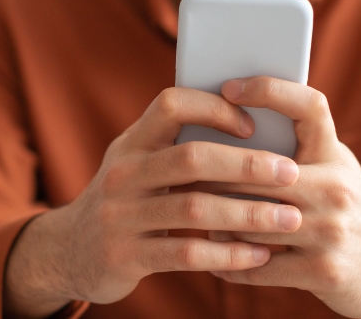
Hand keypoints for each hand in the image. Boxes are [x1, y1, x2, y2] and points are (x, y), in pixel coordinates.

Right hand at [3, 87, 303, 317]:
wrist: (70, 251)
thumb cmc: (127, 200)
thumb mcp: (138, 163)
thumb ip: (178, 145)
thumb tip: (253, 122)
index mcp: (132, 142)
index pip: (171, 105)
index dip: (215, 109)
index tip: (253, 124)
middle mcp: (123, 173)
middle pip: (192, 158)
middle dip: (248, 165)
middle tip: (291, 173)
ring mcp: (120, 216)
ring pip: (194, 208)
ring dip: (249, 214)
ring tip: (289, 219)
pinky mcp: (125, 257)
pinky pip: (187, 253)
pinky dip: (228, 254)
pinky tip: (258, 255)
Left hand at [196, 77, 360, 318]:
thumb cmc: (349, 210)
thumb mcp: (334, 170)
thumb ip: (295, 153)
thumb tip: (226, 130)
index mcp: (334, 154)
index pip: (308, 105)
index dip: (270, 89)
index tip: (231, 88)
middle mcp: (336, 186)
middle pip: (256, 171)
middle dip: (213, 175)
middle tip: (178, 174)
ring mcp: (332, 230)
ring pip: (250, 219)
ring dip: (216, 220)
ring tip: (191, 216)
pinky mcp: (325, 270)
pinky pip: (259, 265)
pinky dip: (231, 263)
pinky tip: (214, 257)